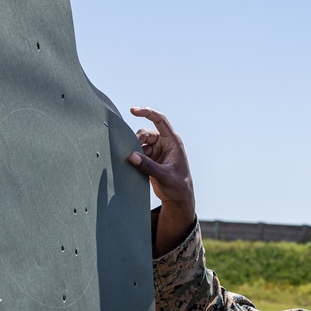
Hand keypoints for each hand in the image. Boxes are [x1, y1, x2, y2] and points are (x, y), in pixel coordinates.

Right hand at [128, 107, 195, 255]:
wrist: (178, 199)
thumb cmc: (178, 187)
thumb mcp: (164, 177)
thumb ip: (148, 166)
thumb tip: (131, 155)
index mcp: (173, 142)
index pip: (160, 120)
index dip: (147, 112)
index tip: (132, 110)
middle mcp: (165, 143)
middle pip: (145, 133)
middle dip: (136, 140)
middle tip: (132, 153)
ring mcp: (157, 150)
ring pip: (140, 142)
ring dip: (135, 150)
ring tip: (136, 163)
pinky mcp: (151, 158)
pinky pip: (138, 152)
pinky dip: (134, 157)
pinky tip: (134, 166)